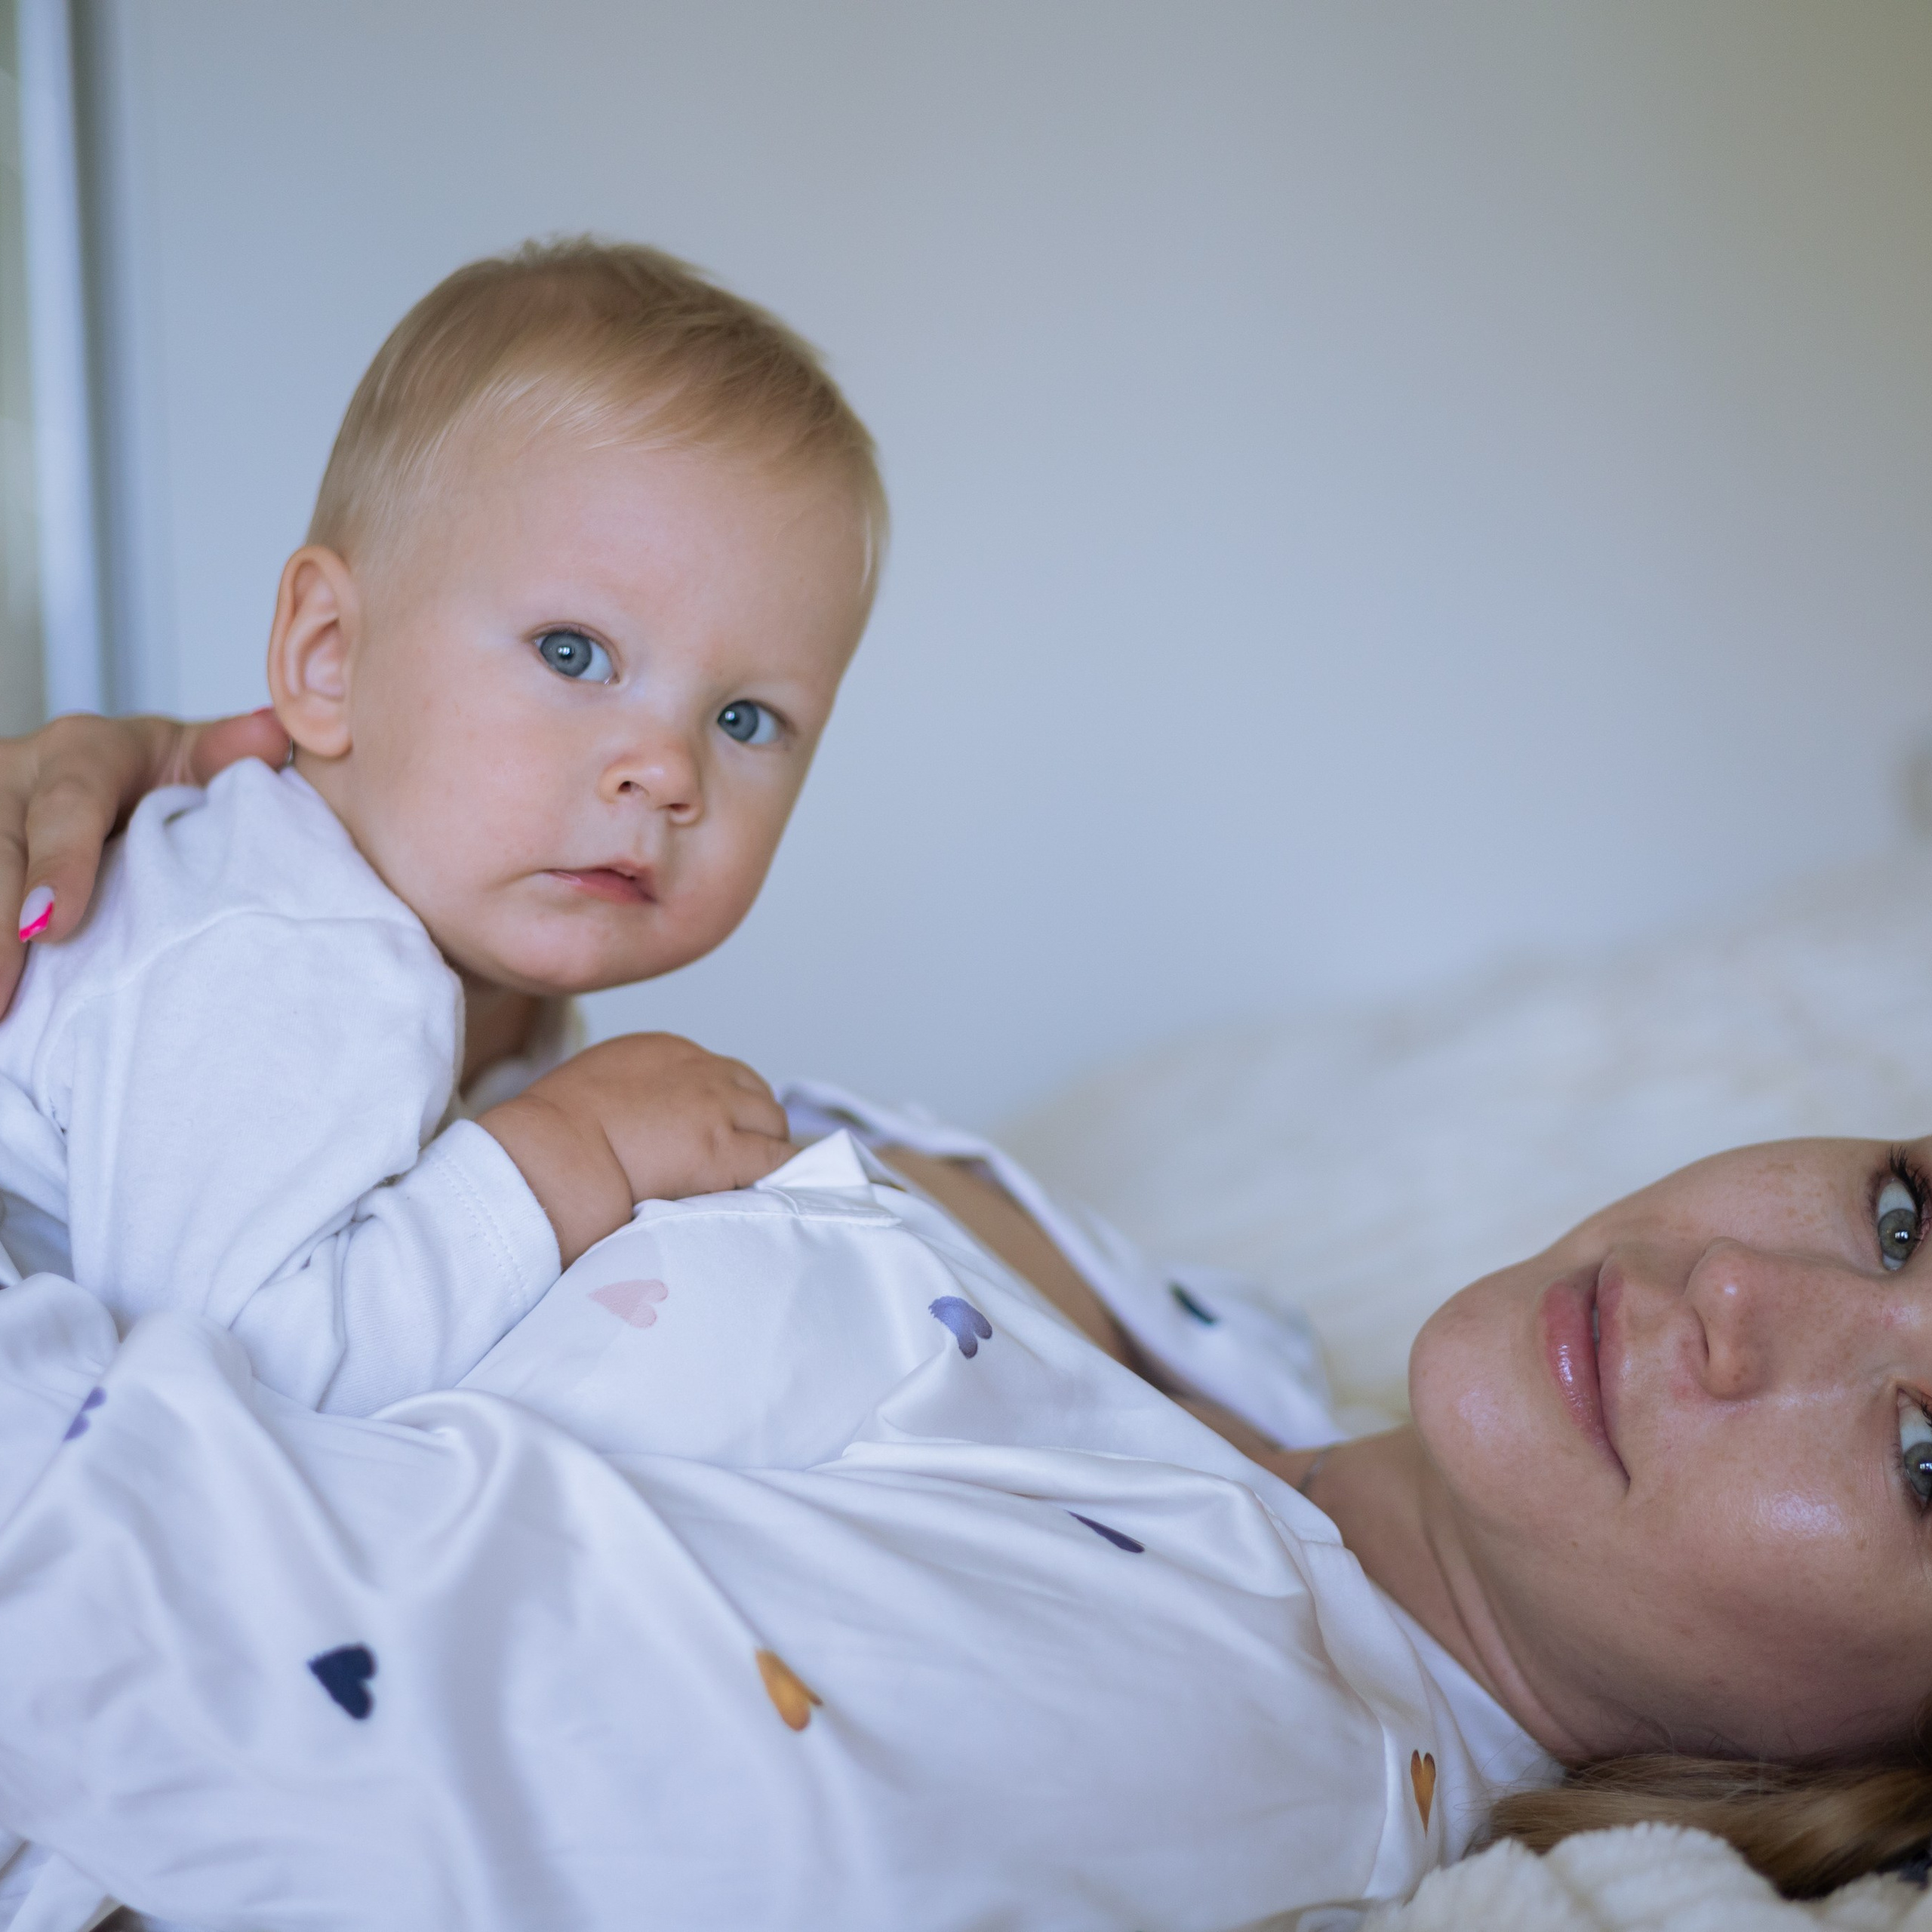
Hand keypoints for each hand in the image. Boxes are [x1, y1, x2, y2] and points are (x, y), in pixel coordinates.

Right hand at [0, 709, 290, 1014]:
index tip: (50, 929)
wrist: (125, 779)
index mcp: (83, 751)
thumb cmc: (170, 777)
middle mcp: (19, 773)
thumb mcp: (200, 758)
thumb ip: (230, 753)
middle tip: (2, 1000)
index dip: (59, 866)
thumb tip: (271, 732)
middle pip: (0, 854)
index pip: (66, 806)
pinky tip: (1, 1010)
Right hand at [480, 1033, 793, 1264]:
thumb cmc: (552, 1135)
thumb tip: (634, 1122)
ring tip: (750, 1182)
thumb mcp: (594, 1087)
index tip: (718, 1132)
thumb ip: (628, 1093)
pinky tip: (768, 1194)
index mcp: (665, 1051)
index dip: (726, 1107)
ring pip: (773, 1123)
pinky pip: (777, 1160)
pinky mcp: (725, 1150)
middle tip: (741, 1161)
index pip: (720, 1072)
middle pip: (755, 1093)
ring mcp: (716, 1109)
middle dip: (753, 1125)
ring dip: (766, 1149)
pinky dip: (778, 1174)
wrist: (552, 1155)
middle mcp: (699, 1070)